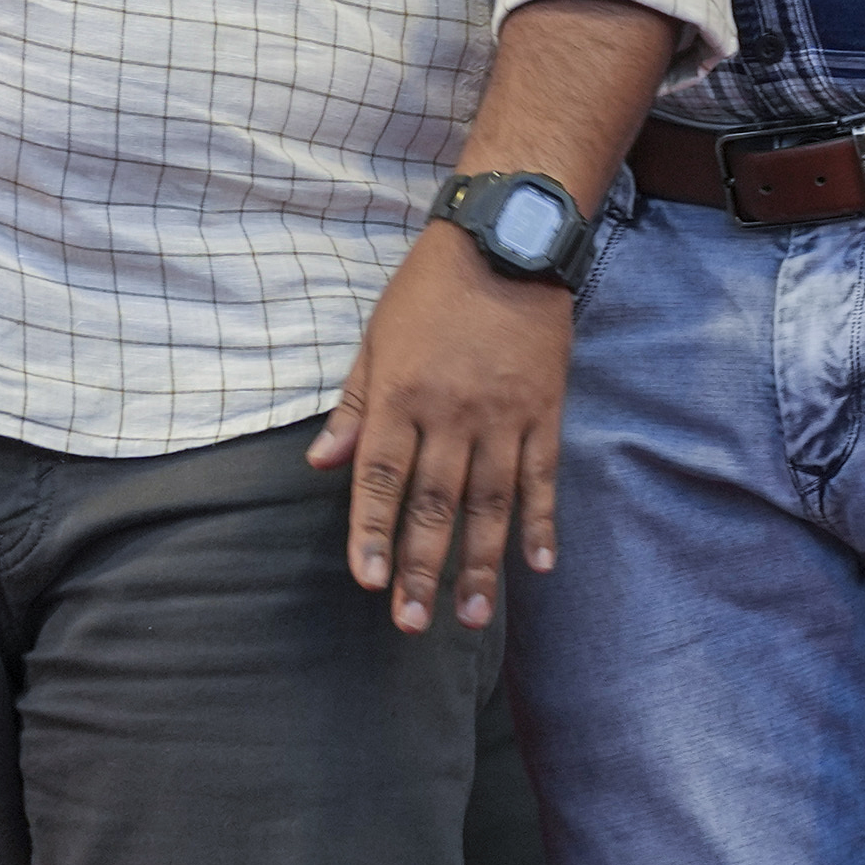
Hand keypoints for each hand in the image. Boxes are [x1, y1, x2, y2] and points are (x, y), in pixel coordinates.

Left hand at [307, 226, 570, 633]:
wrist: (506, 240)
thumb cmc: (429, 289)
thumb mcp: (376, 338)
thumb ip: (353, 407)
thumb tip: (320, 463)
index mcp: (401, 394)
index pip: (380, 477)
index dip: (371, 531)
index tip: (366, 581)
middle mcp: (450, 413)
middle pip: (433, 504)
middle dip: (420, 568)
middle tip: (410, 623)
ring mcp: (502, 416)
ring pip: (490, 504)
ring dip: (480, 564)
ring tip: (471, 616)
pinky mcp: (544, 411)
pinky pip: (543, 477)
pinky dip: (542, 522)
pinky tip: (539, 565)